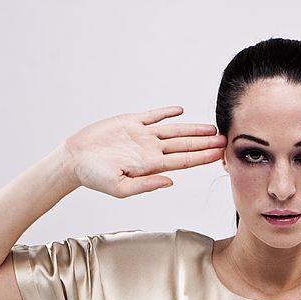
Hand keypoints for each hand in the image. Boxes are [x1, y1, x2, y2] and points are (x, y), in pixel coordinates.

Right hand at [63, 106, 225, 197]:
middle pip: (184, 145)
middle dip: (205, 144)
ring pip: (174, 131)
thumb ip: (146, 185)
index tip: (220, 155)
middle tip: (226, 140)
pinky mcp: (130, 122)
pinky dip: (166, 113)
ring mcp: (142, 136)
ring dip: (193, 129)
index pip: (183, 161)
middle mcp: (150, 150)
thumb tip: (170, 183)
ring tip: (212, 129)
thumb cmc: (94, 177)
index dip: (203, 157)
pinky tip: (180, 111)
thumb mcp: (120, 188)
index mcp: (151, 166)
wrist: (74, 160)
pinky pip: (152, 116)